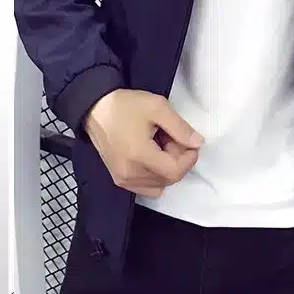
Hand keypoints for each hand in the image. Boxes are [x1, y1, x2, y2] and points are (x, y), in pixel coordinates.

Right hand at [83, 88, 203, 197]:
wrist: (95, 108)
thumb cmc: (125, 105)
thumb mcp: (157, 107)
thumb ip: (180, 127)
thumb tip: (198, 143)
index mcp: (140, 156)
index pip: (175, 171)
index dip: (189, 158)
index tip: (190, 142)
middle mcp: (130, 174)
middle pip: (168, 178)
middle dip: (178, 160)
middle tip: (172, 137)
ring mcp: (123, 179)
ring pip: (159, 185)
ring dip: (167, 168)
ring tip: (160, 145)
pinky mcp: (118, 179)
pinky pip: (146, 187)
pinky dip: (155, 176)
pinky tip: (150, 156)